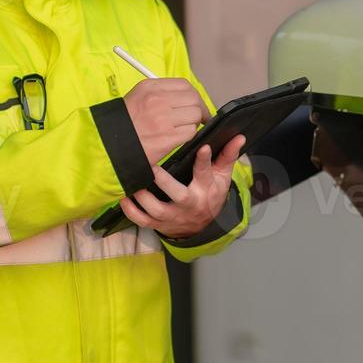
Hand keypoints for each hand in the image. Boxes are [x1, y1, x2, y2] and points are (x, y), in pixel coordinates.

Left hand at [118, 134, 245, 240]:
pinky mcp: (159, 224)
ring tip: (132, 180)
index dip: (204, 160)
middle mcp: (189, 204)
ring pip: (156, 210)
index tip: (202, 146)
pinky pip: (143, 221)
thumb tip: (239, 137)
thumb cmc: (211, 194)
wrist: (202, 226)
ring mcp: (172, 216)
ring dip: (143, 197)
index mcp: (205, 189)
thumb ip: (227, 156)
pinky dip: (131, 212)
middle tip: (152, 167)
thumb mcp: (222, 177)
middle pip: (178, 195)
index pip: (205, 173)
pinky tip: (124, 198)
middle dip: (165, 182)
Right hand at [123, 77, 210, 165]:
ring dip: (193, 123)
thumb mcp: (137, 97)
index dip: (194, 95)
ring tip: (184, 128)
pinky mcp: (167, 138)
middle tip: (199, 117)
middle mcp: (157, 100)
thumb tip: (185, 96)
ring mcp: (163, 119)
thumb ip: (161, 93)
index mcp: (150, 88)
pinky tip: (179, 137)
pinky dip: (188, 135)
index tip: (196, 102)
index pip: (184, 85)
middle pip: (193, 99)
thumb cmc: (124, 123)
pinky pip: (190, 132)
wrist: (111, 145)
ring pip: (194, 115)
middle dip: (199, 109)